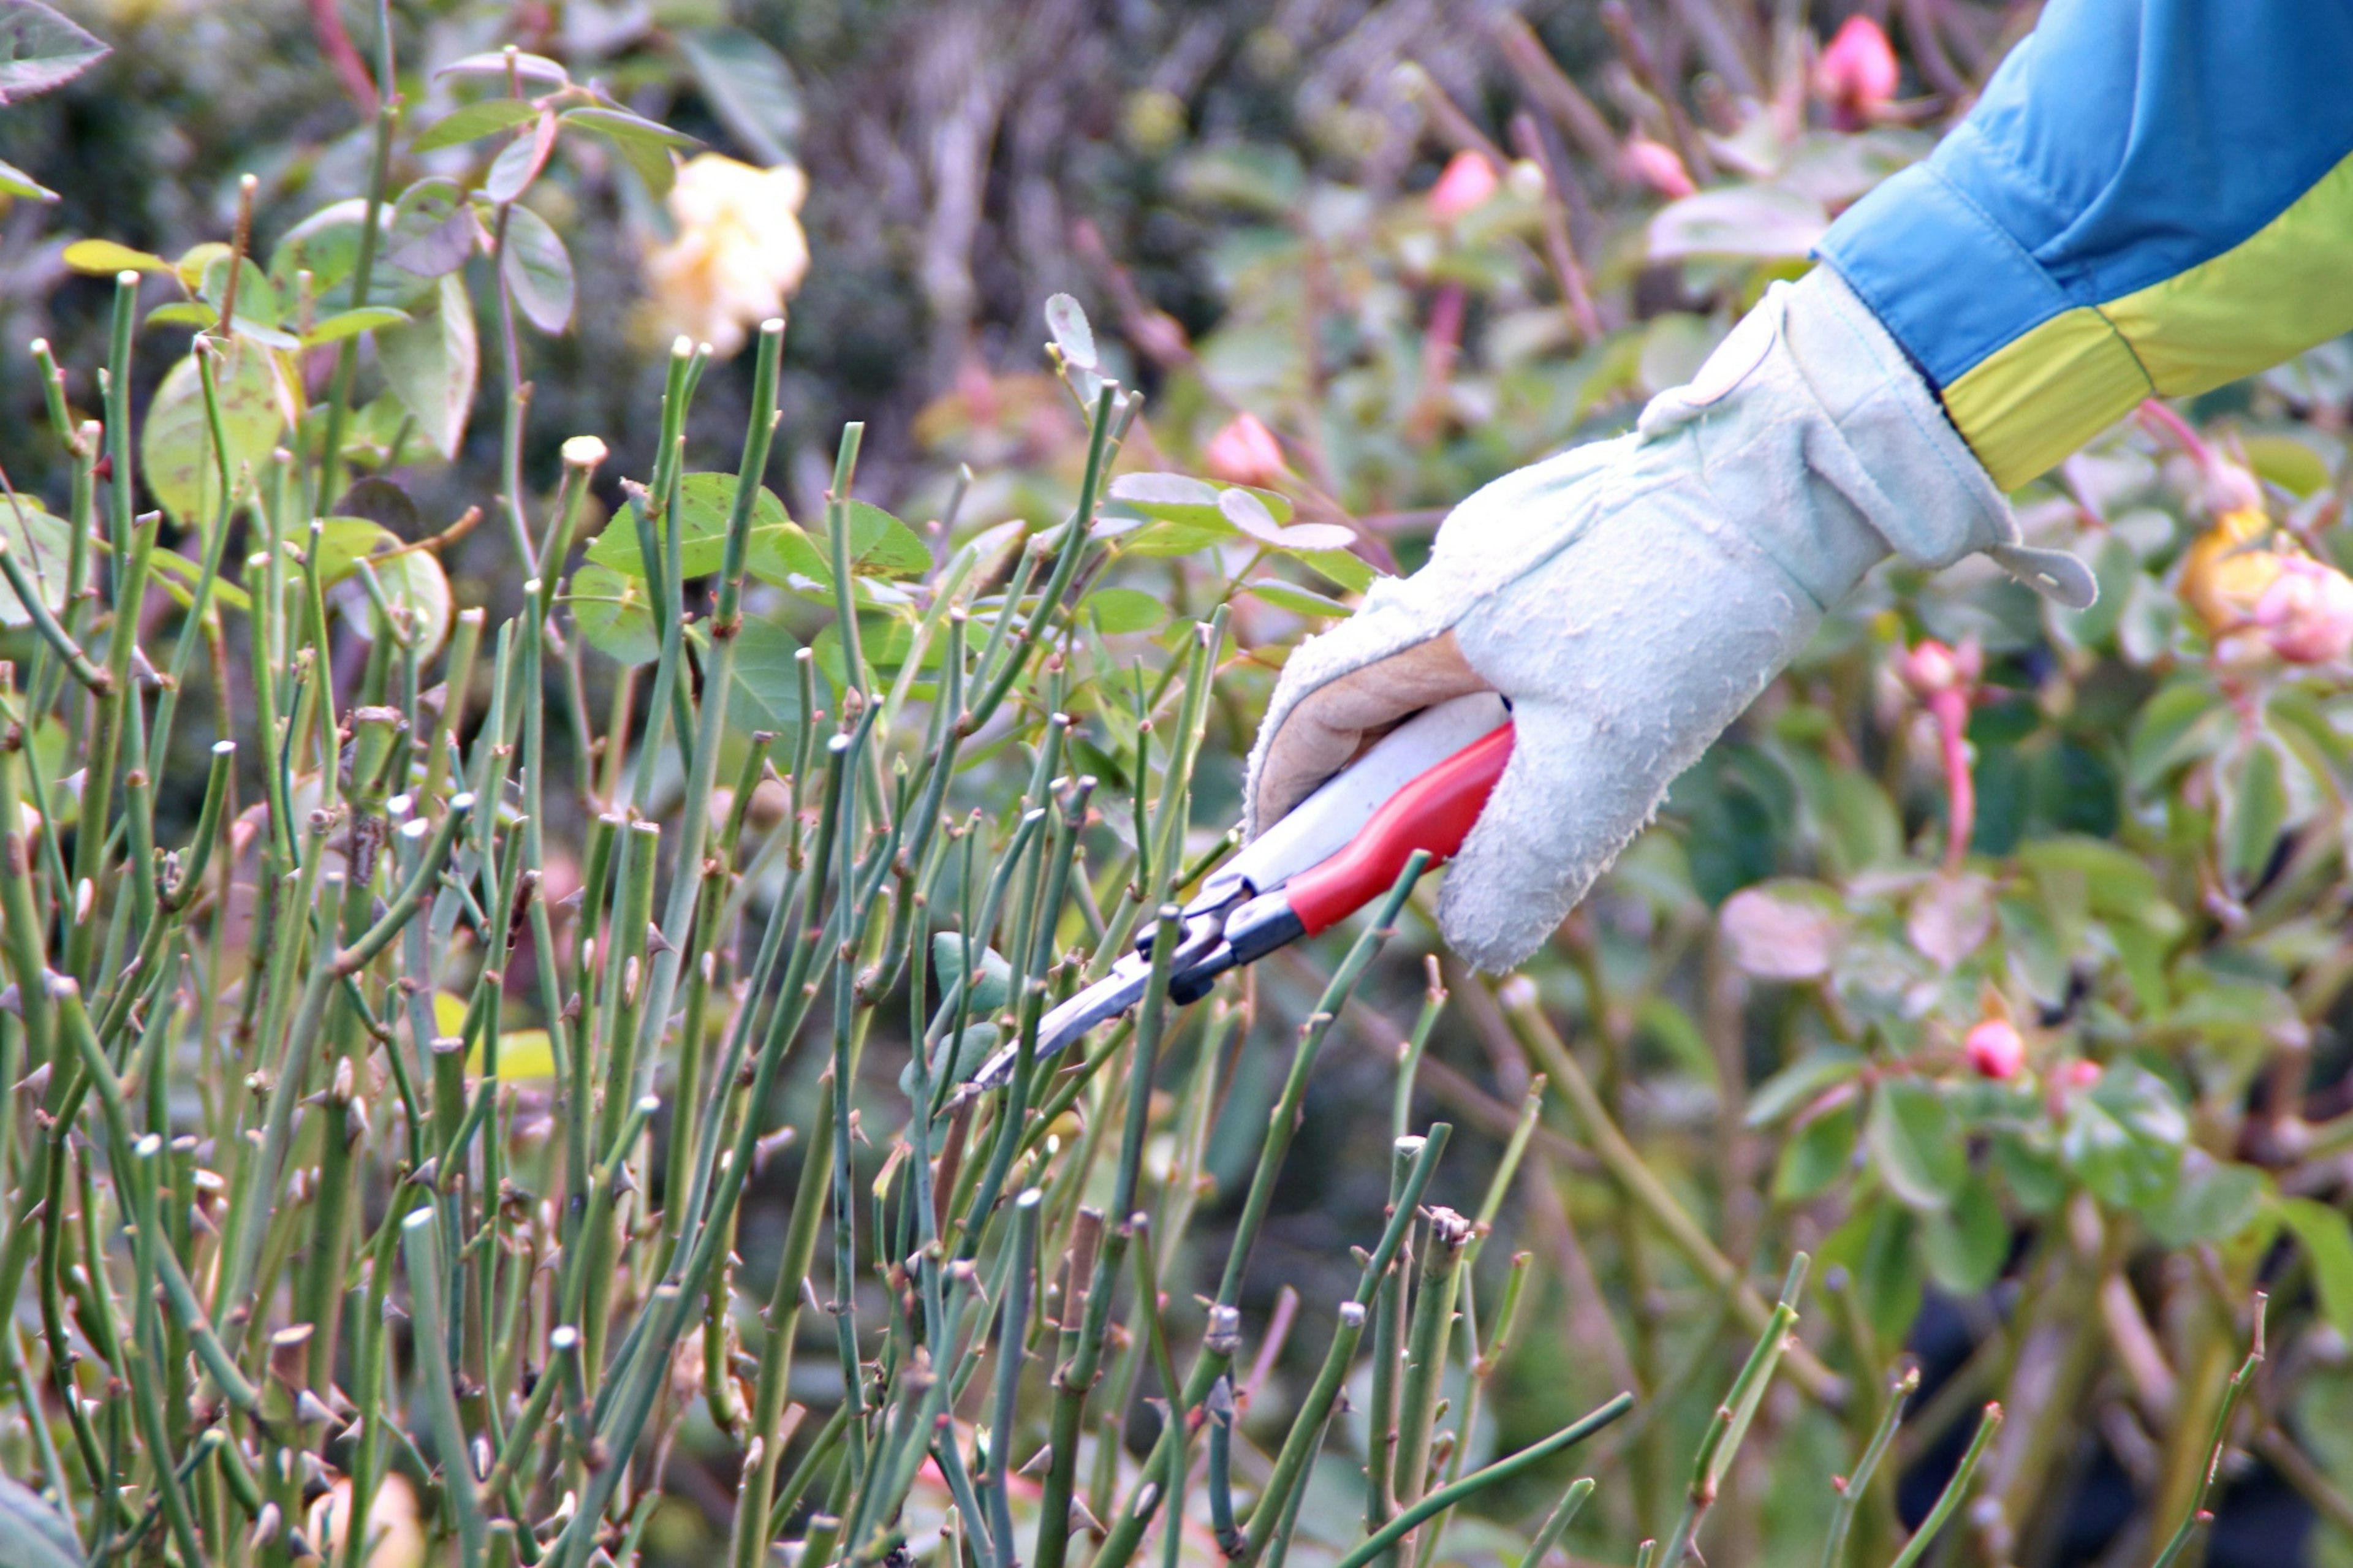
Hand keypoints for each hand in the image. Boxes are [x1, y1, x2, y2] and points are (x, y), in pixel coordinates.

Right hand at [1242, 267, 2092, 971]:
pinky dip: (1529, 710)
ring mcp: (1519, 552)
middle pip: (1384, 700)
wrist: (1802, 463)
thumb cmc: (1695, 598)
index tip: (1283, 865)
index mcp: (1438, 616)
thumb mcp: (1608, 754)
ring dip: (1474, 753)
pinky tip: (1602, 728)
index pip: (1315, 712)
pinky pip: (1525, 646)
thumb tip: (1472, 943)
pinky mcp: (1580, 544)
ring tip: (1542, 799)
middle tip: (1423, 861)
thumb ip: (1528, 856)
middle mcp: (1459, 575)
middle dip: (1391, 790)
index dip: (1288, 794)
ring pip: (1462, 677)